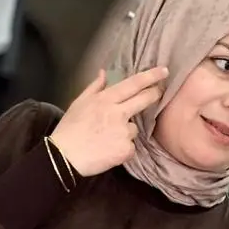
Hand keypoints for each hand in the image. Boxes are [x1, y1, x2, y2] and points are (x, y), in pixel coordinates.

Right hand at [49, 67, 168, 177]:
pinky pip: (130, 147)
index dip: (151, 76)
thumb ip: (94, 87)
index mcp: (106, 99)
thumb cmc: (69, 130)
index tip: (164, 71)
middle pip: (145, 99)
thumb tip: (104, 73)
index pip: (133, 84)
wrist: (64, 157)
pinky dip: (122, 150)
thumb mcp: (79, 103)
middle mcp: (117, 113)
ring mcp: (123, 131)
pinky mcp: (125, 149)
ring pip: (134, 128)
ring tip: (107, 139)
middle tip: (160, 92)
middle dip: (155, 94)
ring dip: (126, 132)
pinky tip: (108, 151)